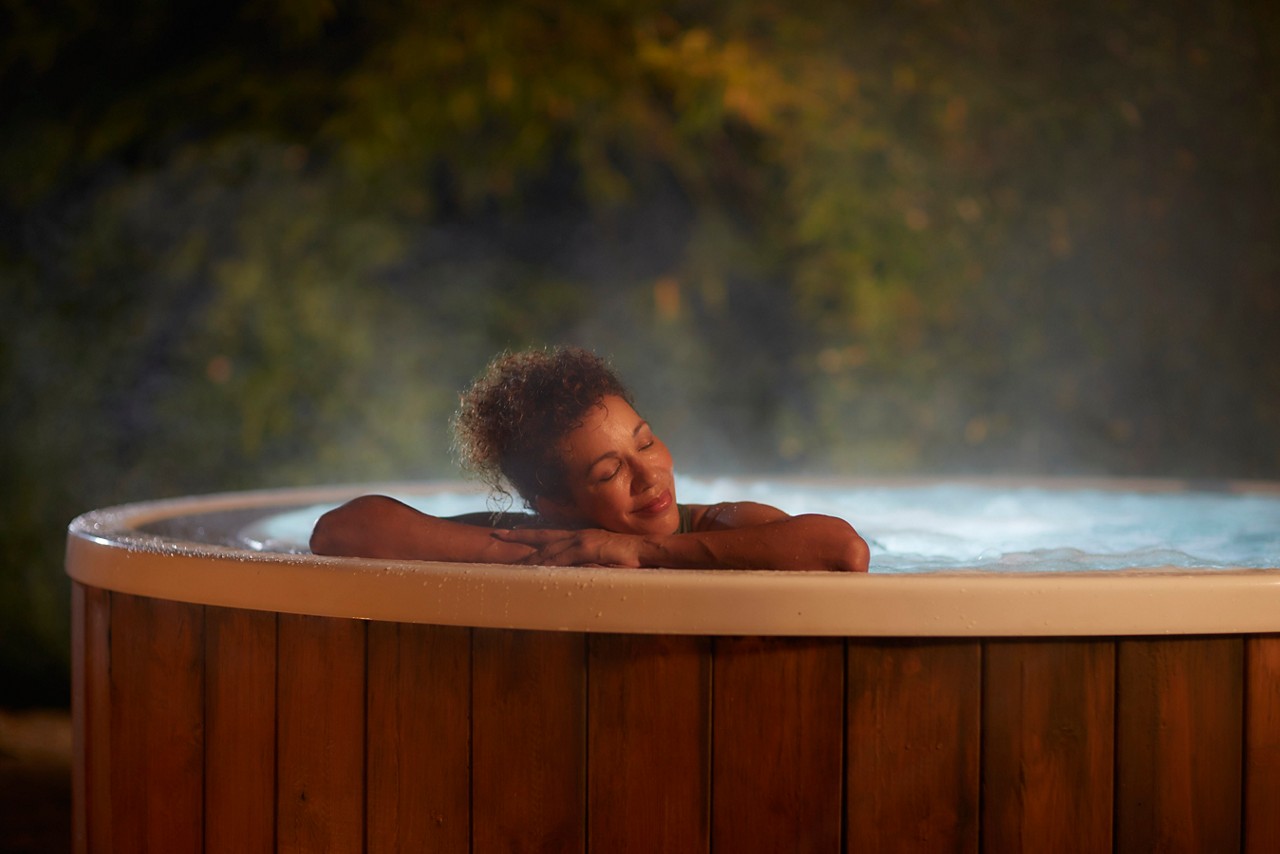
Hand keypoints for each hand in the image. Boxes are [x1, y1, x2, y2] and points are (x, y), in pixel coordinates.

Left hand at [491, 528, 643, 566]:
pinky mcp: (590, 549)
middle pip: (542, 537)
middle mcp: (578, 535)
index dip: (525, 533)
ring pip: (550, 549)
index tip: (506, 532)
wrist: (648, 550)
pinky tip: (536, 568)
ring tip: (510, 561)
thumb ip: (586, 559)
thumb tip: (572, 567)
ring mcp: (583, 541)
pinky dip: (550, 563)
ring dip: (530, 556)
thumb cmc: (629, 555)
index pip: (547, 533)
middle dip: (518, 538)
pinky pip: (565, 557)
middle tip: (497, 536)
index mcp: (580, 535)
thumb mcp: (603, 555)